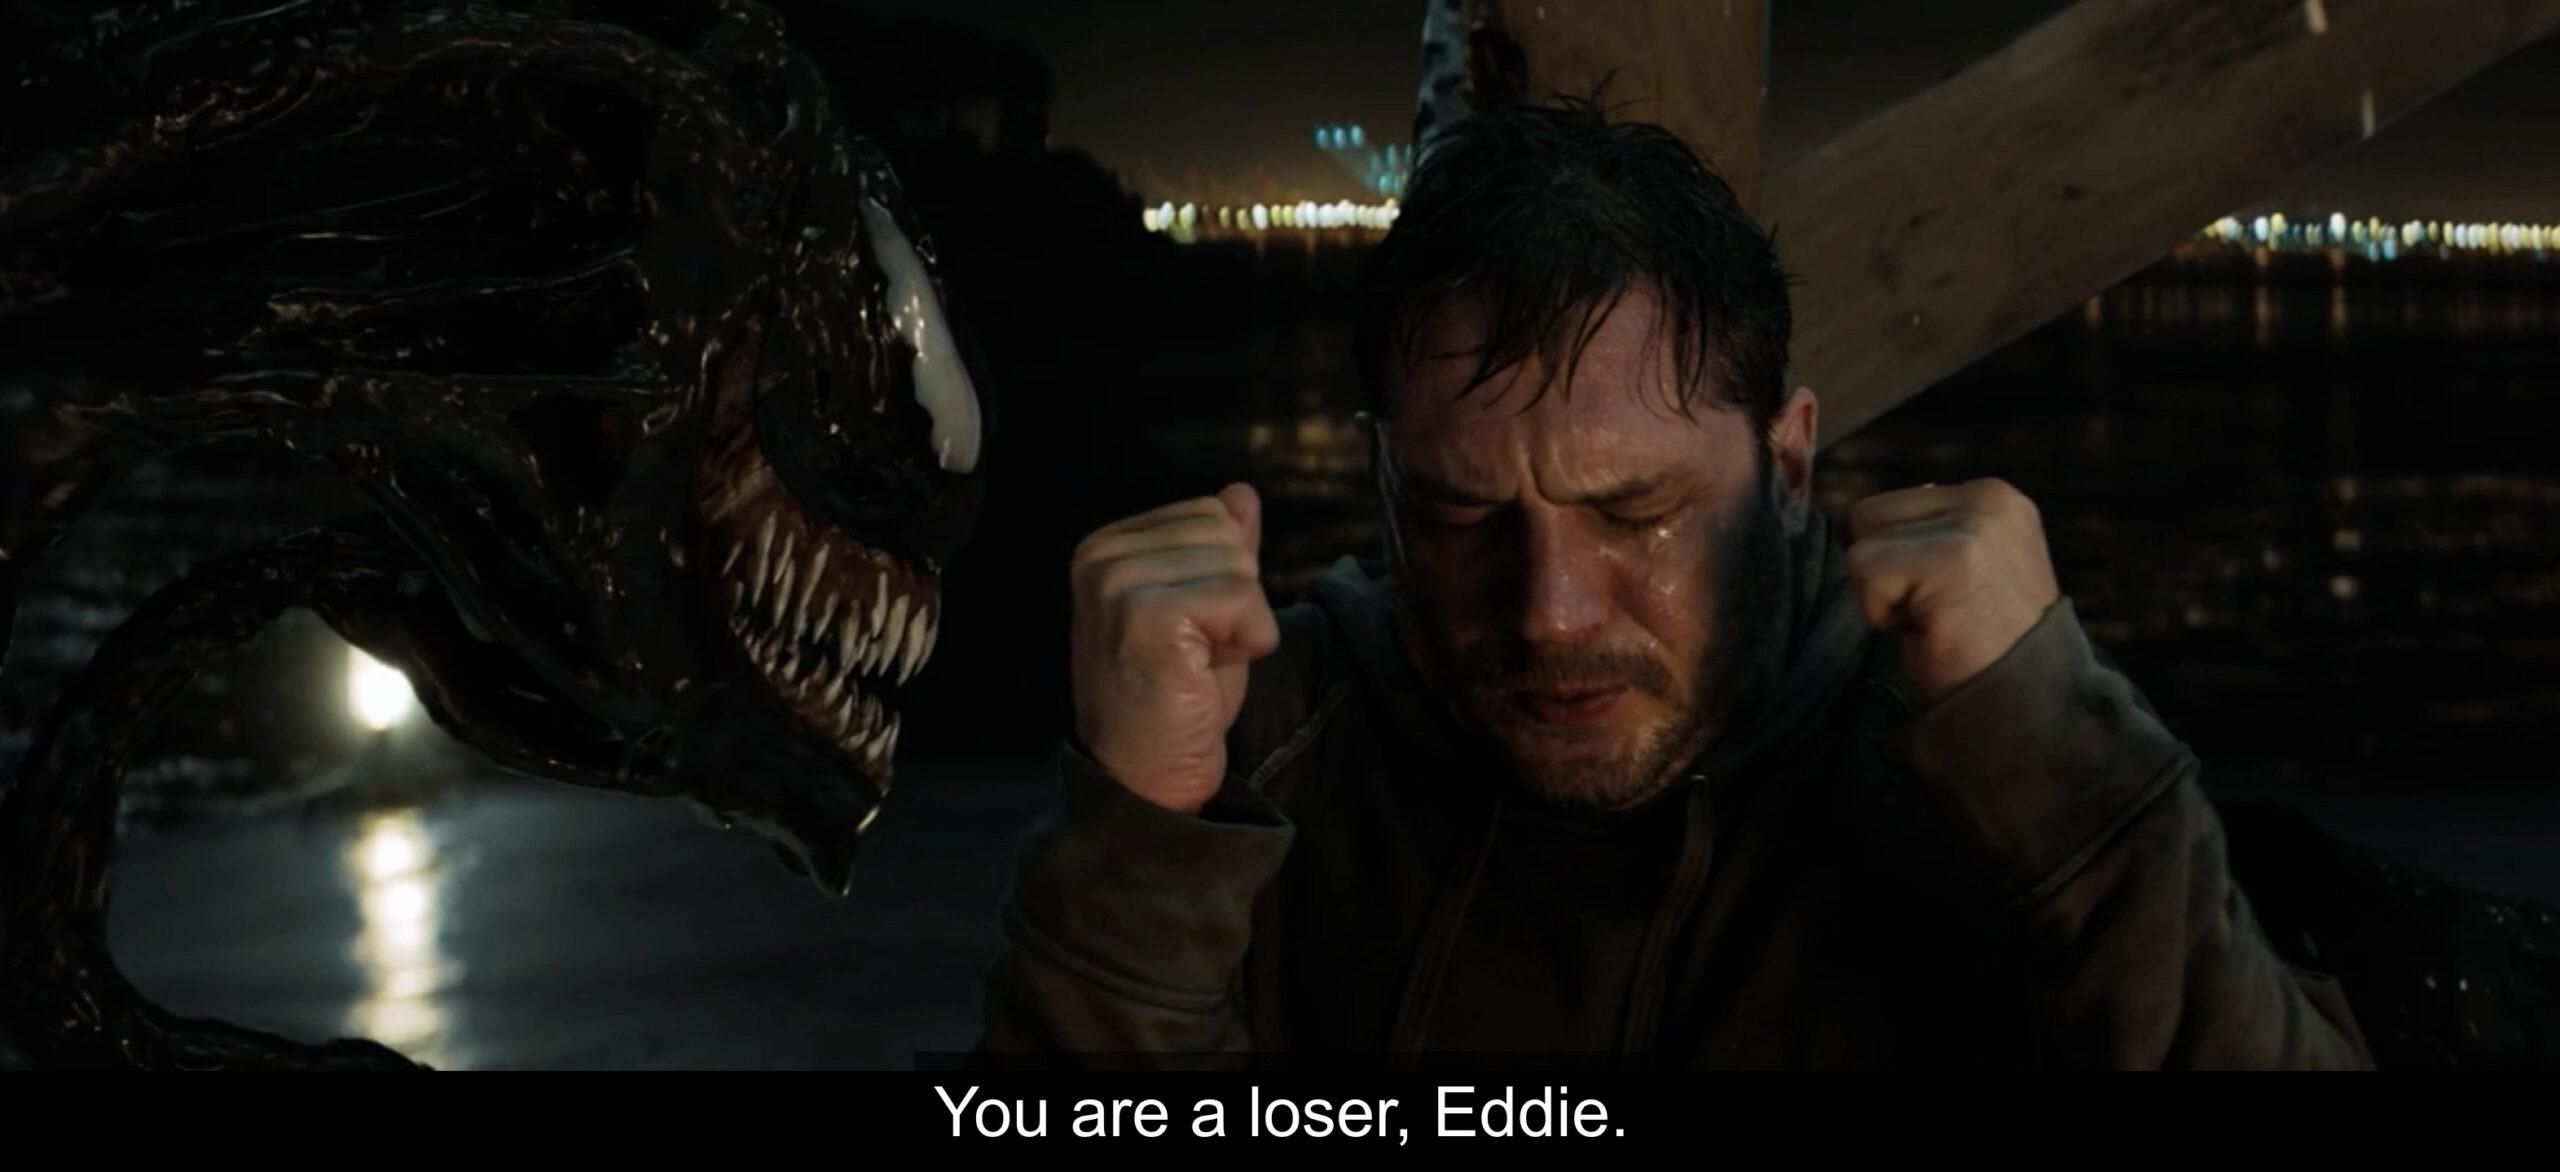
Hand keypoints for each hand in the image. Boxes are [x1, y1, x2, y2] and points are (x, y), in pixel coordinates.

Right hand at [1069, 483, 1281, 813]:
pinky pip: (1243, 599)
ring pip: (1239, 567)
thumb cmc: (1174, 699)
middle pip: (1227, 535)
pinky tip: (1203, 674)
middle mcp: (1102, 555)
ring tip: (1196, 663)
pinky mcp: (1147, 614)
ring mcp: (1119, 582)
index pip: (1211, 513)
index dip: (1223, 577)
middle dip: (1236, 598)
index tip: (1190, 632)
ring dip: (1241, 623)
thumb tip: (1242, 494)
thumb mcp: (1203, 612)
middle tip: (1195, 653)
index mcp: (1106, 545)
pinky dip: (1247, 642)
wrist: (1145, 778)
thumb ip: (1219, 550)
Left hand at [1845, 478, 2061, 706]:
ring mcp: (1974, 524)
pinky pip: (1866, 573)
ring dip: (1884, 598)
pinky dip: (1883, 616)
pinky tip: (1932, 632)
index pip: (1885, 506)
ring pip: (1861, 547)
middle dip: (1884, 575)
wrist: (2027, 708)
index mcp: (1992, 498)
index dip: (1893, 565)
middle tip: (1936, 614)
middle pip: (1865, 516)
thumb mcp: (1962, 571)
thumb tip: (1851, 519)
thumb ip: (1923, 537)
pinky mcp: (1954, 556)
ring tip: (1937, 622)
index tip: (1941, 600)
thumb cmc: (1982, 651)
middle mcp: (1988, 498)